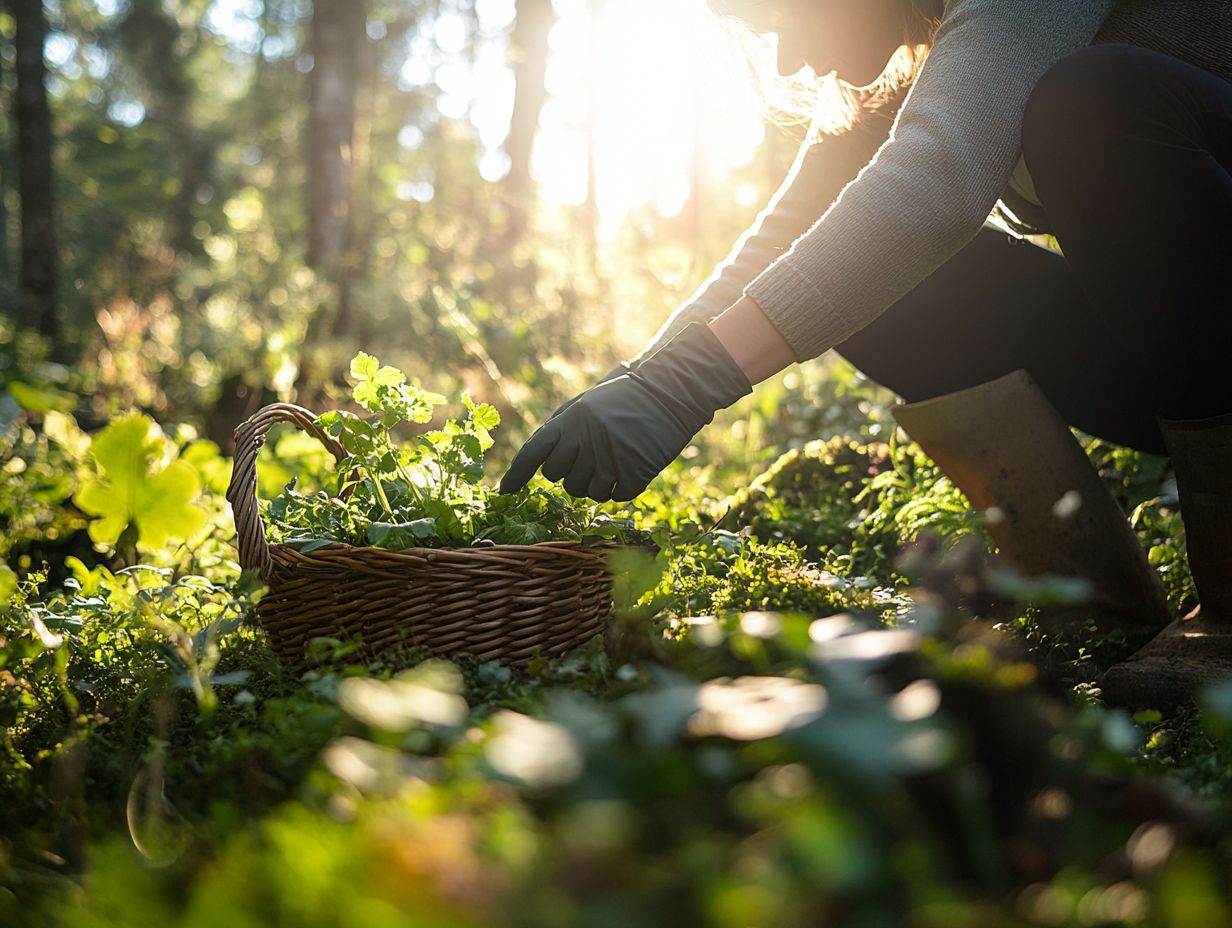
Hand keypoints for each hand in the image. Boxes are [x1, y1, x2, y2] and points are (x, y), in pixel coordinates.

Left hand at [500, 323, 751, 501]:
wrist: (671, 392)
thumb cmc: (625, 396)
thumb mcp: (586, 402)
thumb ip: (560, 426)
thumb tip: (538, 456)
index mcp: (570, 420)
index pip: (533, 452)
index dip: (516, 474)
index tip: (504, 492)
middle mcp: (585, 442)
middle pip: (558, 478)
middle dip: (569, 472)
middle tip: (590, 455)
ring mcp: (610, 460)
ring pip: (586, 492)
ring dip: (596, 482)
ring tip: (613, 458)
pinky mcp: (634, 474)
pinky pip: (615, 496)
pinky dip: (620, 487)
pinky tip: (630, 467)